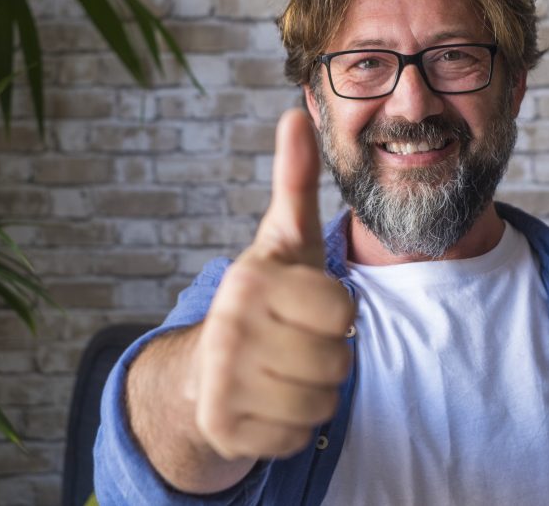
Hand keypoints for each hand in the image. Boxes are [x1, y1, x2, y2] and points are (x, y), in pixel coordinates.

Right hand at [190, 108, 354, 460]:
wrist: (204, 369)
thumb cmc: (262, 299)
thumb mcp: (282, 241)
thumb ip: (294, 181)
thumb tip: (294, 112)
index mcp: (252, 279)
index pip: (345, 313)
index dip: (337, 315)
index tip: (306, 307)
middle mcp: (230, 328)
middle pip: (337, 361)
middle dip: (328, 357)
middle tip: (295, 343)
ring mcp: (223, 381)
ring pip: (322, 403)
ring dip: (314, 391)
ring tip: (283, 370)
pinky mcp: (223, 427)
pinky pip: (298, 436)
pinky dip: (292, 426)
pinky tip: (268, 402)